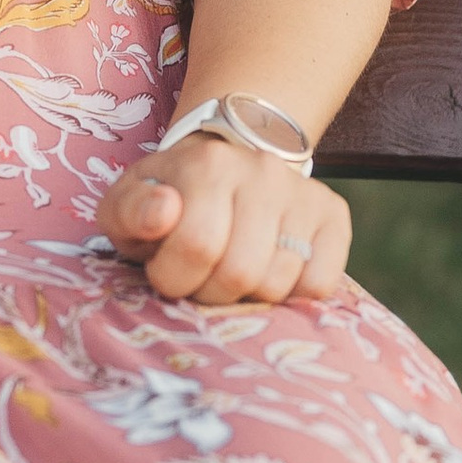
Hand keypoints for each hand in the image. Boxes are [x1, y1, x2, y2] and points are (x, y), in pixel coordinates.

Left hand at [95, 131, 351, 306]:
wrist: (223, 169)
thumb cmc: (168, 200)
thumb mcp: (128, 204)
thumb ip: (130, 211)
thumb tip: (164, 211)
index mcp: (207, 165)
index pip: (196, 247)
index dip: (174, 277)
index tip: (166, 269)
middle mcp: (262, 171)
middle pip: (240, 272)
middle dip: (210, 293)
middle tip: (200, 277)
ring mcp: (301, 192)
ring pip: (278, 283)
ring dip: (248, 296)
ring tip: (231, 270)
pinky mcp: (333, 215)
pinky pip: (319, 284)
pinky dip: (291, 295)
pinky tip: (268, 271)